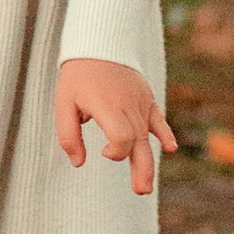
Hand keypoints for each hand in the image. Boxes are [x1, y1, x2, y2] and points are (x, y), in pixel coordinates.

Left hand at [55, 58, 176, 195]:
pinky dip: (164, 133)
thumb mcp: (63, 103)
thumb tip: (78, 163)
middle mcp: (129, 107)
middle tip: (141, 191)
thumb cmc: (78, 75)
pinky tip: (170, 148)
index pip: (121, 138)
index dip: (115, 152)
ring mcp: (140, 103)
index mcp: (108, 107)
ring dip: (148, 162)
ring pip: (147, 136)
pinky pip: (158, 118)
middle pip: (138, 143)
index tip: (101, 152)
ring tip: (146, 187)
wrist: (99, 43)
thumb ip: (68, 134)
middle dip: (140, 169)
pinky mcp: (146, 98)